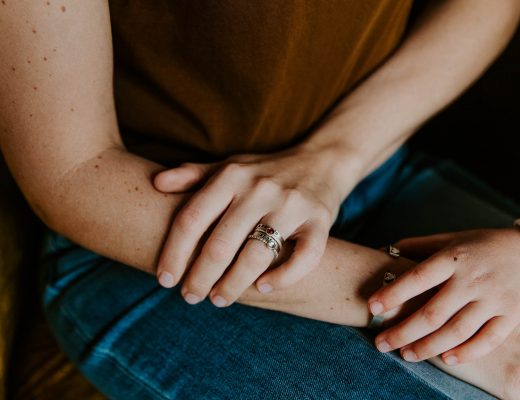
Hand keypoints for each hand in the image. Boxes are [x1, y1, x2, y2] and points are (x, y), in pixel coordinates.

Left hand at [153, 144, 360, 307]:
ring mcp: (292, 205)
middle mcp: (260, 189)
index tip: (164, 279)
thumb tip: (155, 183)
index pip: (192, 219)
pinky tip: (262, 288)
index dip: (173, 253)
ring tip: (218, 299)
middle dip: (199, 277)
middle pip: (220, 244)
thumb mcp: (228, 165)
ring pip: (257, 255)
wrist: (321, 161)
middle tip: (190, 297)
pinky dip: (282, 278)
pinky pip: (304, 257)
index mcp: (232, 175)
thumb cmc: (265, 170)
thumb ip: (193, 174)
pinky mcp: (320, 221)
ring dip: (233, 285)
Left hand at [368, 228, 519, 365]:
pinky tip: (445, 359)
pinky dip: (466, 353)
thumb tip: (383, 250)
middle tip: (381, 343)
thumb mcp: (450, 238)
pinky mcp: (511, 315)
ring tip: (406, 355)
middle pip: (432, 313)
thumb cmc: (480, 244)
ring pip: (456, 331)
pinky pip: (488, 340)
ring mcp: (493, 299)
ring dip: (428, 347)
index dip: (393, 294)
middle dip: (403, 332)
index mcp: (453, 258)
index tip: (372, 307)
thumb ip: (418, 245)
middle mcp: (472, 280)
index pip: (418, 278)